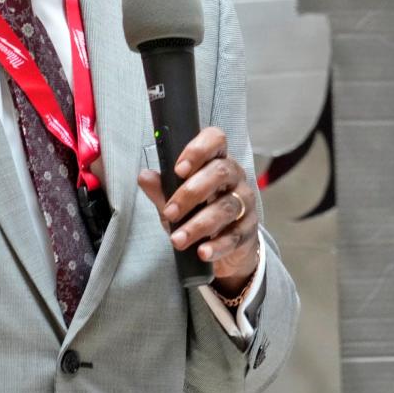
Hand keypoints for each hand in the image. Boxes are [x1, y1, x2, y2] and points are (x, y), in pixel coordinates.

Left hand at [137, 126, 259, 296]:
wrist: (225, 247)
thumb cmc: (199, 213)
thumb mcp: (176, 201)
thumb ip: (161, 189)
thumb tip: (144, 176)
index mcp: (216, 161)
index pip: (215, 140)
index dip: (198, 149)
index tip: (179, 169)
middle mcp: (235, 178)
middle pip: (220, 172)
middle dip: (191, 192)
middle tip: (170, 212)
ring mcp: (245, 204)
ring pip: (226, 207)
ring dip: (198, 225)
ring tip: (177, 240)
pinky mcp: (249, 231)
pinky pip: (234, 236)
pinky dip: (216, 245)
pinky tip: (202, 252)